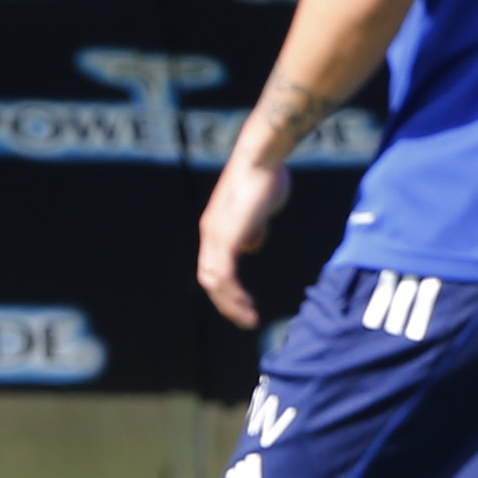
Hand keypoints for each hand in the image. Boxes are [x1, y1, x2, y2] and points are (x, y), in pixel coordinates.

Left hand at [197, 156, 292, 329]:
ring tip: (249, 319)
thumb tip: (251, 246)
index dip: (226, 288)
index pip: (214, 267)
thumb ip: (254, 228)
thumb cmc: (267, 176)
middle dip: (226, 303)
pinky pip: (225, 275)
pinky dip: (234, 294)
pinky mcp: (226, 237)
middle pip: (210, 279)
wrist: (261, 158)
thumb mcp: (260, 210)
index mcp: (217, 229)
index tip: (243, 303)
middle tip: (245, 319)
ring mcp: (216, 236)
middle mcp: (211, 234)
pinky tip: (248, 305)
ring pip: (215, 281)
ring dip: (231, 304)